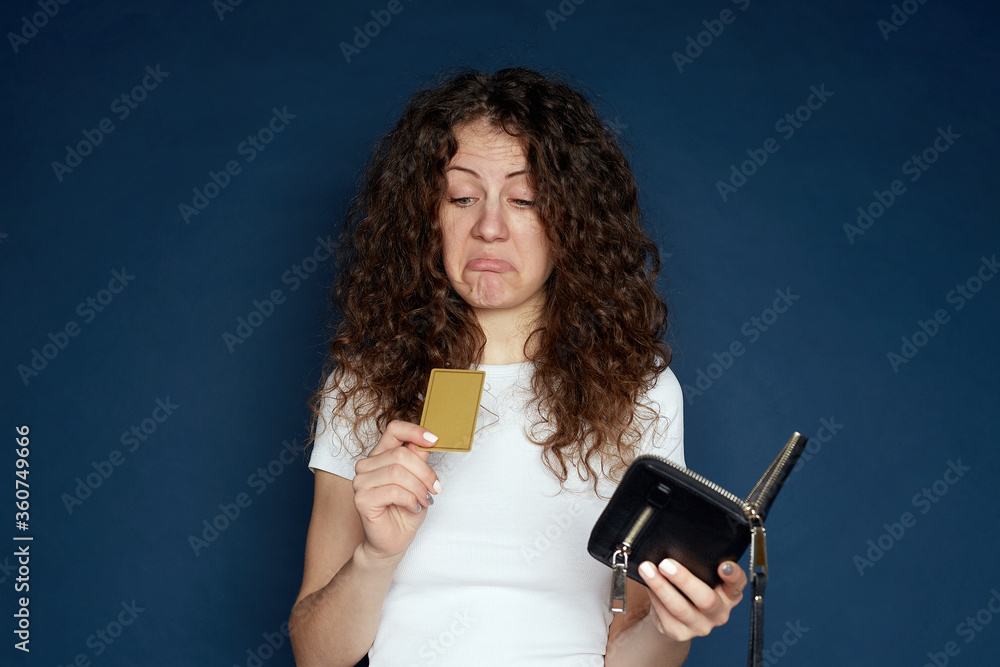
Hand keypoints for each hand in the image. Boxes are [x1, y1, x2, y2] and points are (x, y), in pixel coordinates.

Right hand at [352, 420, 441, 561]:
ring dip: (418, 488)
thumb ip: (419, 461)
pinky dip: (409, 499)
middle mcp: (367, 465)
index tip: (434, 440)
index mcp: (381, 455)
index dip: (415, 431)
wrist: (394, 540)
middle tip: (434, 489)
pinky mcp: (361, 499)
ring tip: (424, 500)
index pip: (394, 429)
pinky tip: (412, 507)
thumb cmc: (405, 510)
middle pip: (400, 455)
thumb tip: (427, 442)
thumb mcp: (419, 481)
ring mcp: (361, 482)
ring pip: (397, 473)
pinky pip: (392, 491)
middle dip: (424, 473)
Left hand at [636, 558, 745, 641]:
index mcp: (729, 595)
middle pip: (706, 599)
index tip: (723, 564)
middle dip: (684, 579)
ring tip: (647, 570)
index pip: (737, 584)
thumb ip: (699, 565)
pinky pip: (664, 614)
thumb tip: (676, 545)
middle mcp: (719, 612)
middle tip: (665, 564)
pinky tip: (647, 584)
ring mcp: (701, 626)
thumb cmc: (690, 589)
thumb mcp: (701, 576)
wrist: (676, 618)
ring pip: (680, 608)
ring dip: (661, 586)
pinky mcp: (680, 633)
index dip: (733, 575)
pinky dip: (654, 596)